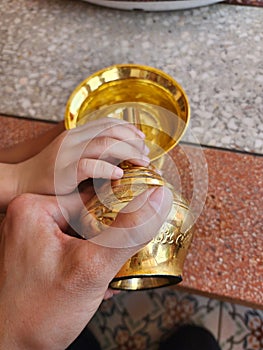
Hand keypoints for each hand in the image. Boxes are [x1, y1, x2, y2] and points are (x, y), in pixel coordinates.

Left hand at [0, 187, 172, 348]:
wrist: (11, 349)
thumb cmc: (38, 314)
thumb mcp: (92, 268)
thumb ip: (129, 232)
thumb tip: (159, 198)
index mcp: (34, 208)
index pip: (92, 196)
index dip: (120, 215)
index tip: (135, 233)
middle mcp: (29, 217)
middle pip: (88, 215)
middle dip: (109, 241)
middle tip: (119, 260)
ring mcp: (31, 236)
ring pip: (83, 233)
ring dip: (101, 253)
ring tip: (110, 274)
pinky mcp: (37, 252)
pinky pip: (72, 246)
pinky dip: (88, 260)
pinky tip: (96, 282)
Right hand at [16, 118, 149, 195]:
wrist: (23, 182)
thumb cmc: (52, 174)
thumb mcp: (73, 157)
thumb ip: (93, 154)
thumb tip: (121, 159)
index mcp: (76, 134)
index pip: (107, 123)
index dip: (128, 128)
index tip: (141, 139)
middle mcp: (73, 139)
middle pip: (111, 131)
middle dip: (133, 141)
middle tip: (146, 154)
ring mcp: (67, 153)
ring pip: (105, 145)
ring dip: (128, 153)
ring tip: (142, 163)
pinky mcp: (63, 171)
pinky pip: (90, 165)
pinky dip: (108, 169)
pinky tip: (120, 175)